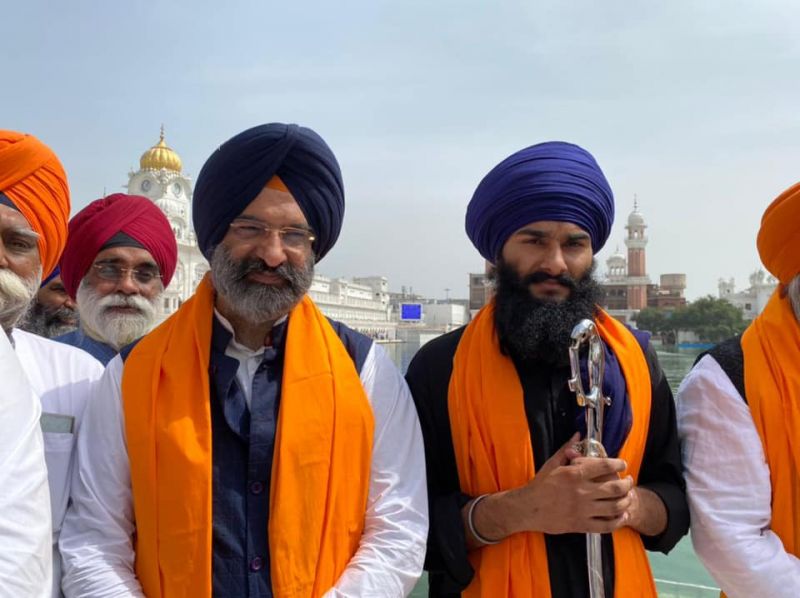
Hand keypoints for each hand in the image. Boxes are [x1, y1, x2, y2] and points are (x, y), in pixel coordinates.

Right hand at [500, 433, 634, 534]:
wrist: (528, 508)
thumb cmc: (540, 485)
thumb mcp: (552, 463)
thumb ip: (567, 449)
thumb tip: (578, 436)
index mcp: (574, 474)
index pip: (604, 466)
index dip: (618, 464)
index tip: (623, 464)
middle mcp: (581, 492)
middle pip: (615, 487)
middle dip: (627, 483)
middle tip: (629, 480)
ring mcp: (583, 510)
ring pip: (614, 506)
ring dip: (626, 501)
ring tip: (629, 496)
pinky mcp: (581, 525)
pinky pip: (606, 525)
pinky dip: (618, 521)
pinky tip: (623, 515)